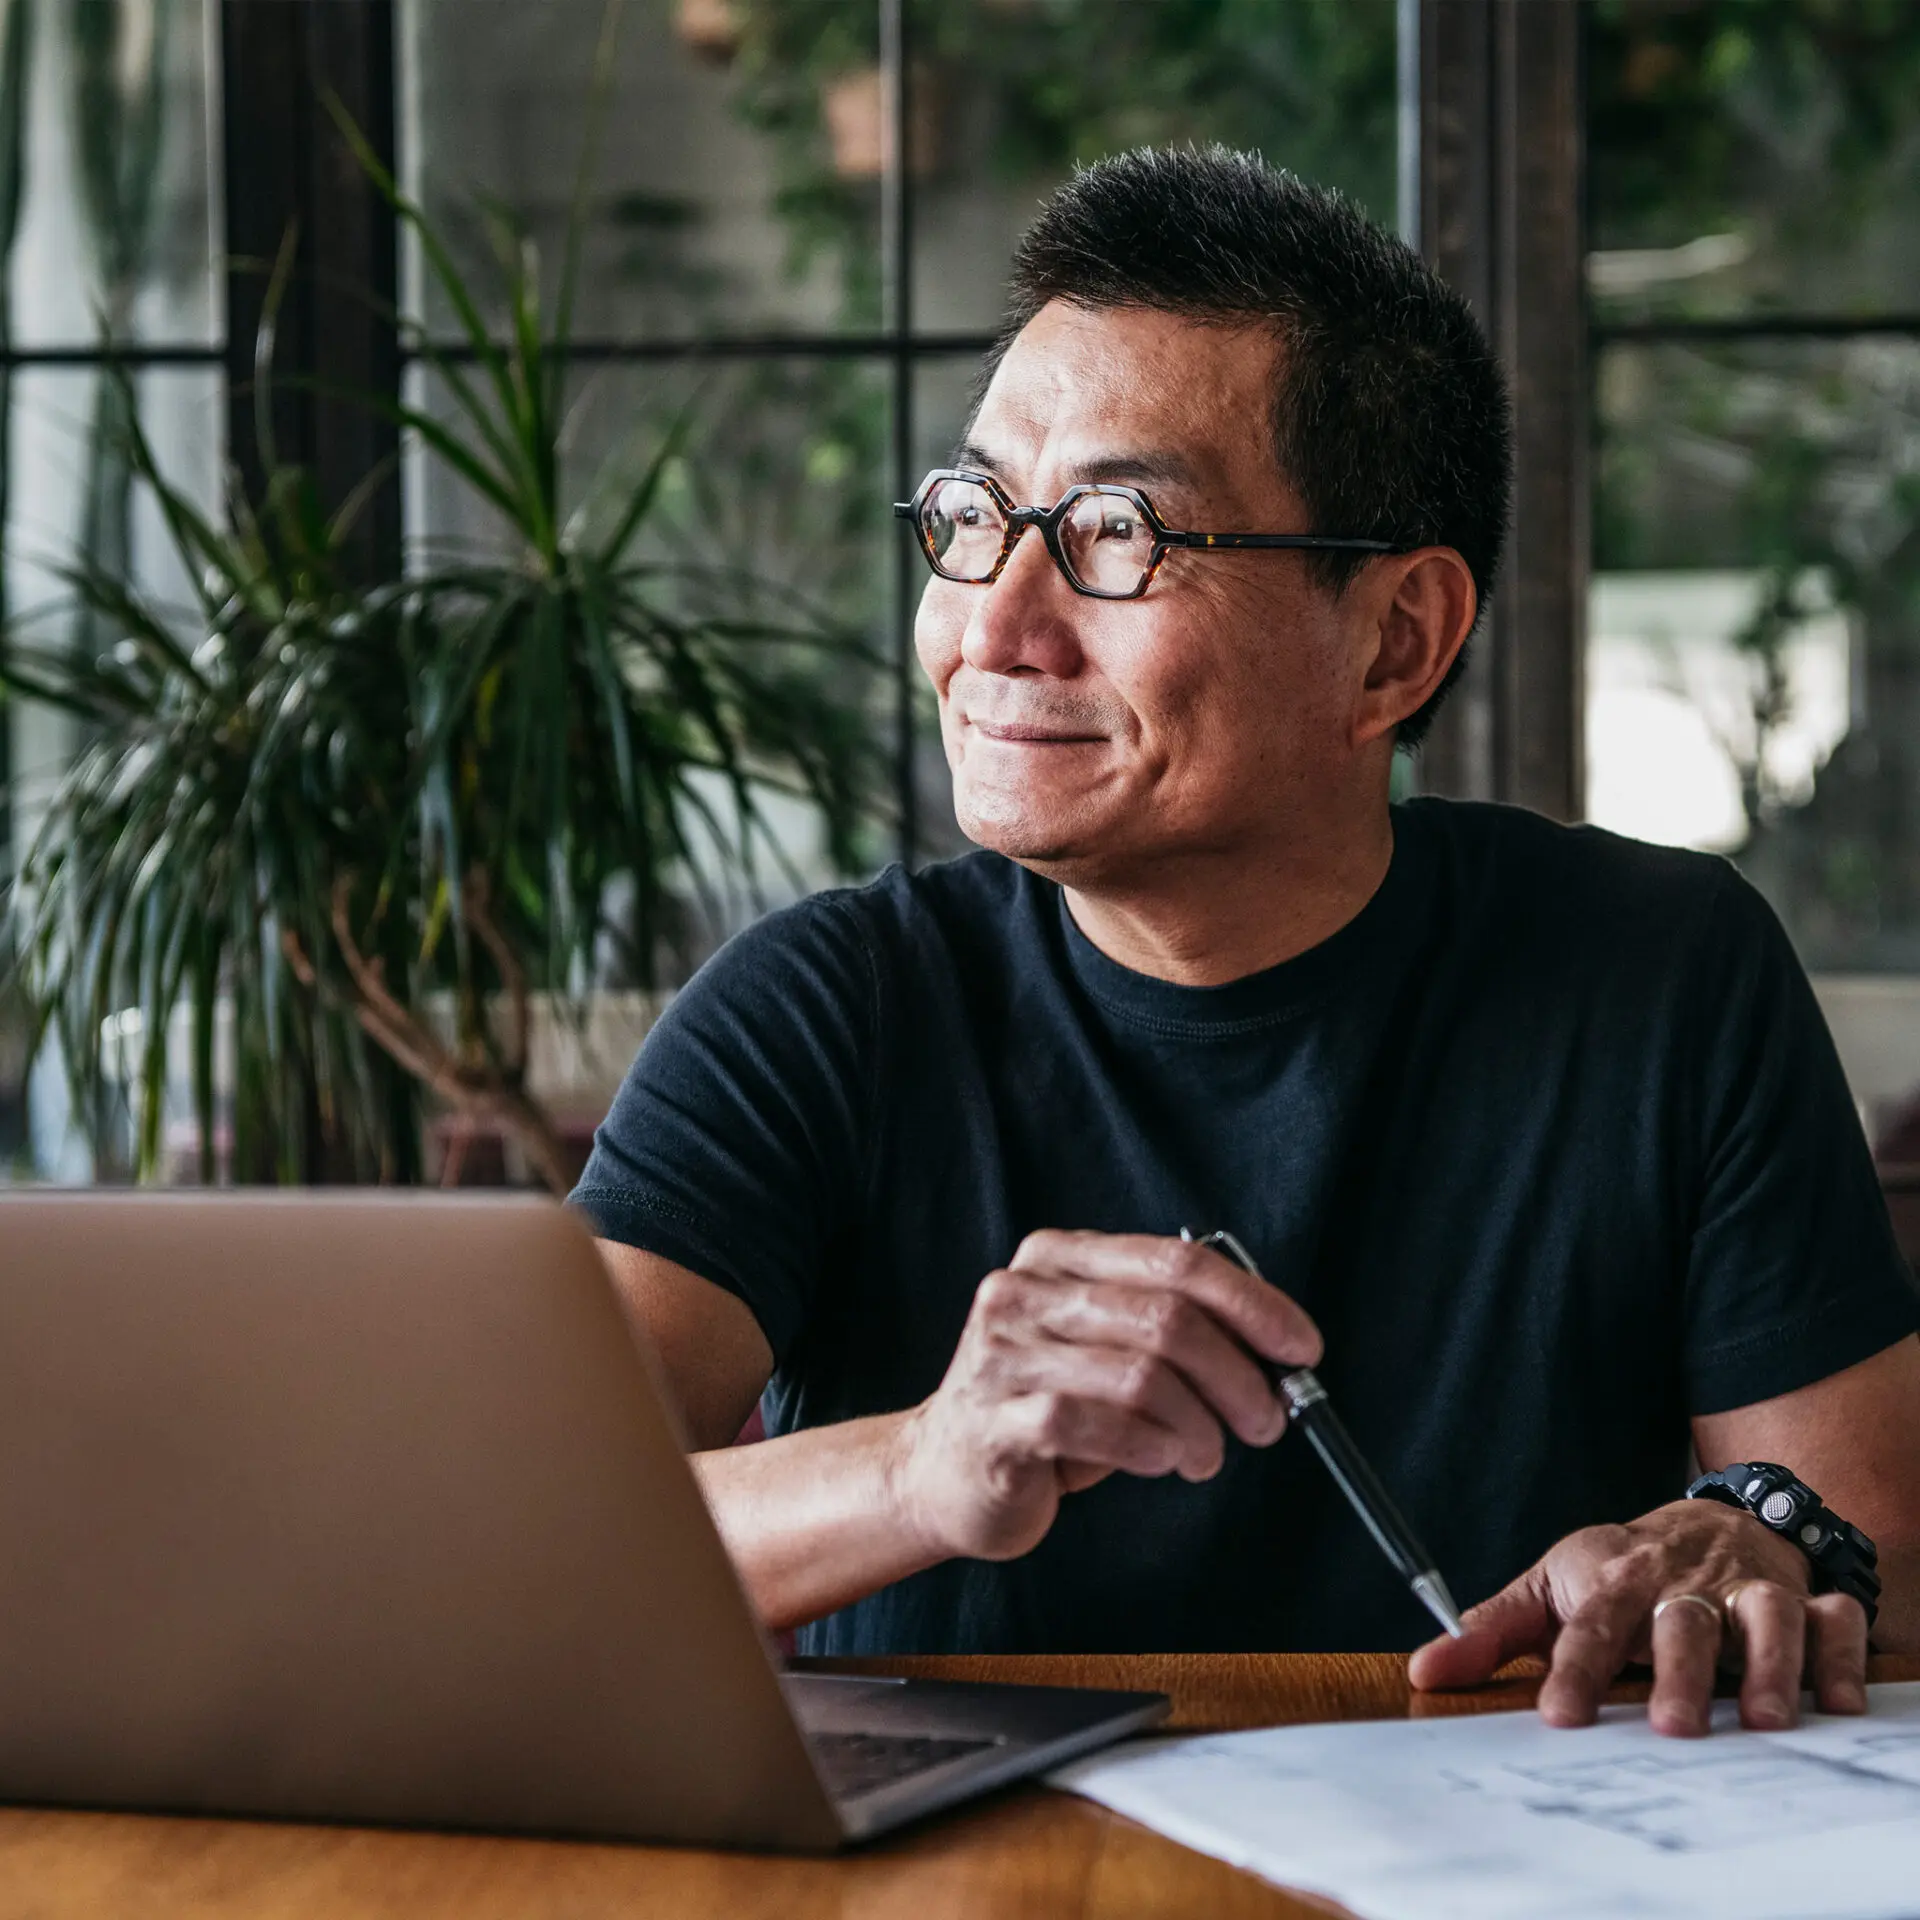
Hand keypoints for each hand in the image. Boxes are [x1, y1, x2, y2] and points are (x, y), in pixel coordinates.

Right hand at [888, 1228, 1320, 1563]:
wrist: (943, 1471)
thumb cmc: (1044, 1409)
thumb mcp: (1105, 1350)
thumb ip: (1170, 1331)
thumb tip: (1274, 1349)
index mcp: (1058, 1257)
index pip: (1175, 1262)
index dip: (1252, 1304)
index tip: (1301, 1347)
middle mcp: (1024, 1292)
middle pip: (1167, 1318)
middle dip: (1237, 1376)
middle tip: (1266, 1420)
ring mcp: (1002, 1355)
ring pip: (1141, 1376)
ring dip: (1199, 1426)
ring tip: (1206, 1454)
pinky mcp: (995, 1420)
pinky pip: (1097, 1427)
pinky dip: (1151, 1448)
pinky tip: (1161, 1461)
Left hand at [1407, 1499, 1870, 1735]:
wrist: (1706, 1518)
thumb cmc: (1619, 1569)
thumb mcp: (1548, 1588)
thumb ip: (1490, 1633)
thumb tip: (1425, 1670)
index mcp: (1614, 1581)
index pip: (1589, 1625)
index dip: (1574, 1669)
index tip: (1559, 1717)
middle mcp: (1682, 1584)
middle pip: (1680, 1622)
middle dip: (1677, 1673)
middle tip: (1672, 1729)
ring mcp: (1747, 1589)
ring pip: (1764, 1617)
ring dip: (1765, 1664)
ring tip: (1762, 1720)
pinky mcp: (1806, 1600)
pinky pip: (1835, 1623)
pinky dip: (1840, 1657)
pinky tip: (1837, 1703)